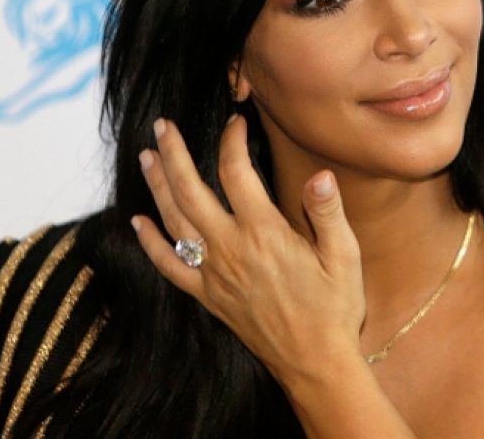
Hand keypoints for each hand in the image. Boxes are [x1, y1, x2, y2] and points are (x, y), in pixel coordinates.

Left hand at [131, 115, 365, 385]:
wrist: (314, 362)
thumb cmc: (335, 307)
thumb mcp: (345, 255)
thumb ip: (328, 212)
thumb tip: (320, 174)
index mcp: (265, 232)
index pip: (236, 171)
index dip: (232, 140)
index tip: (236, 122)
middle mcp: (231, 248)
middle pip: (191, 190)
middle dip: (174, 153)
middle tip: (162, 125)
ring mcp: (214, 273)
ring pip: (174, 221)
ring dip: (157, 186)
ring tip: (146, 156)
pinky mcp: (208, 296)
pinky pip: (169, 266)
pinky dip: (150, 243)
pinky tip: (139, 223)